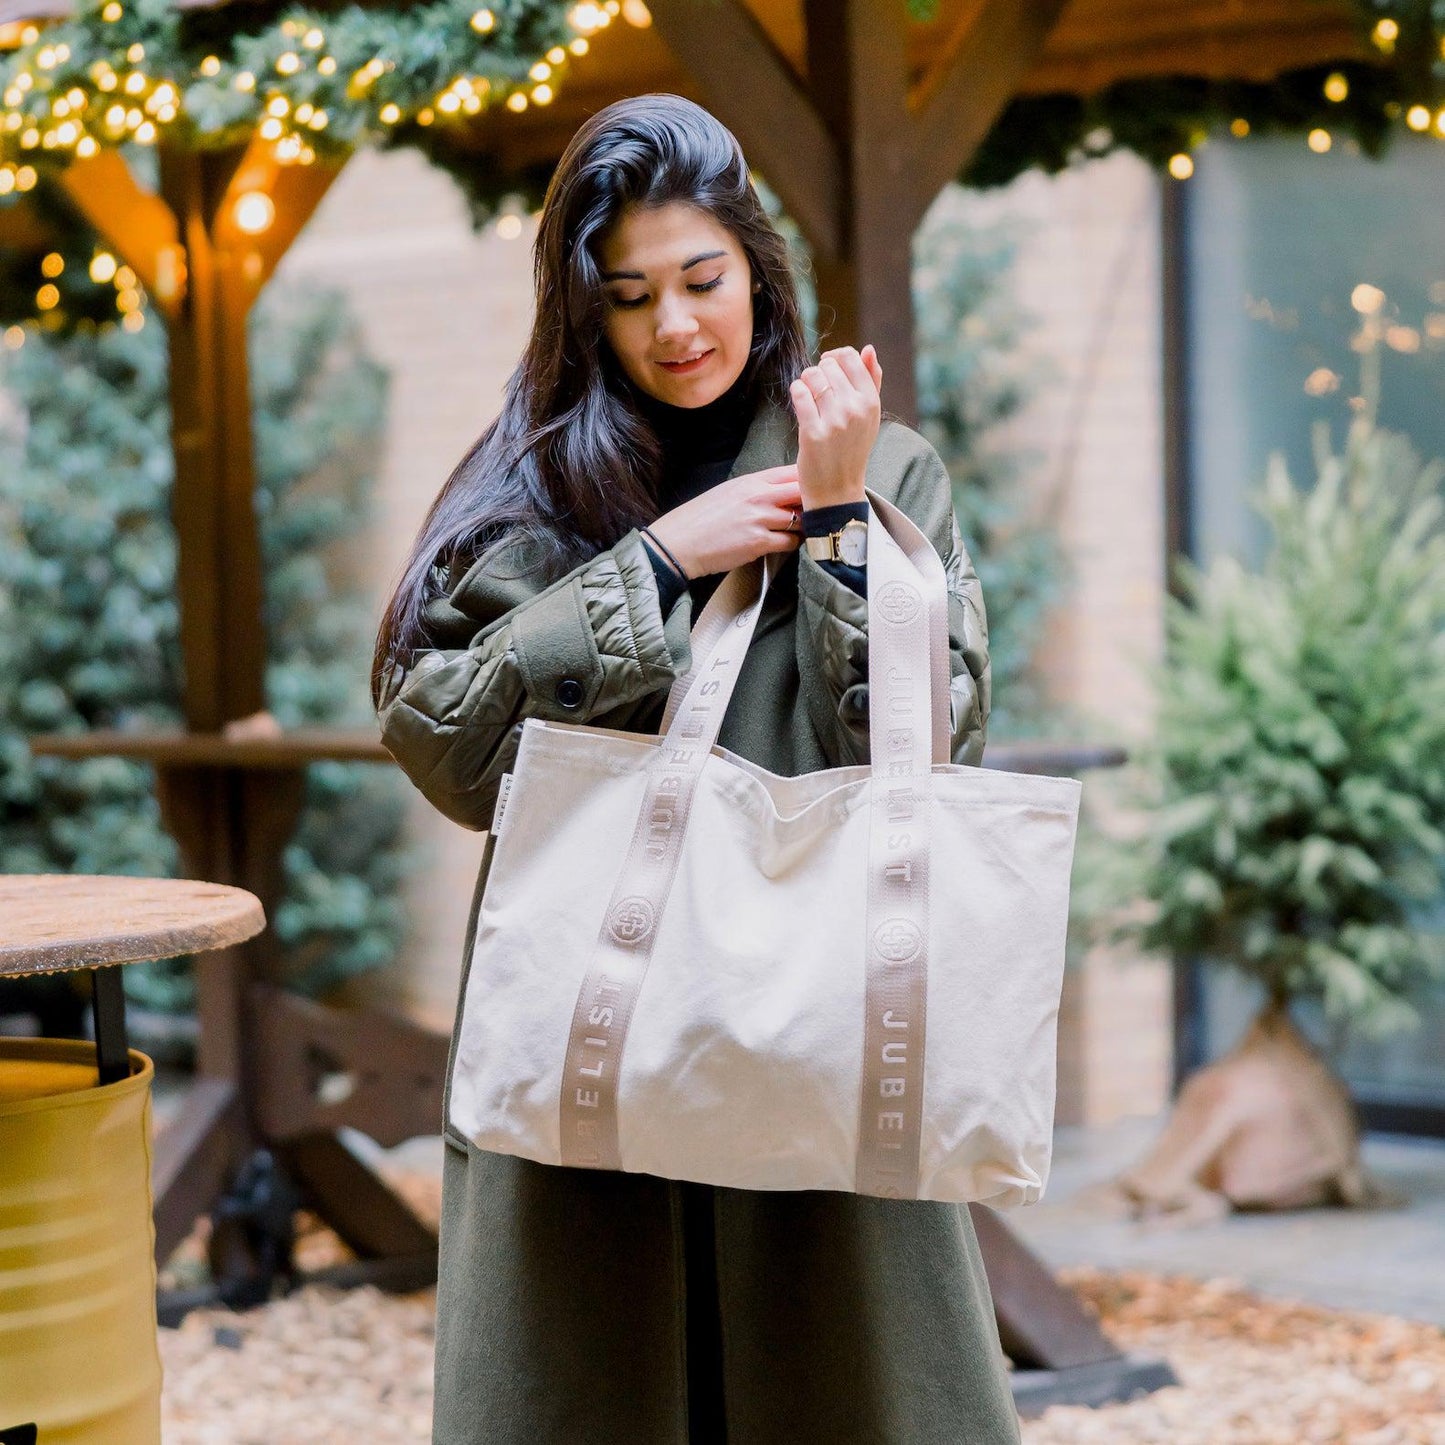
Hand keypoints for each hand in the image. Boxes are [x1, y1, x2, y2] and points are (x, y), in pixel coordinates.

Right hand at [646, 464, 803, 576]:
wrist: (679, 542)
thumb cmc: (699, 519)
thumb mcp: (727, 492)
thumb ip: (754, 490)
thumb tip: (777, 492)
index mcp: (750, 481)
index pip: (791, 471)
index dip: (808, 479)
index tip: (815, 487)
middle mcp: (758, 496)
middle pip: (802, 491)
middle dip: (812, 501)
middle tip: (816, 510)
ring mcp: (760, 519)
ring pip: (801, 519)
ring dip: (804, 526)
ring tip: (801, 530)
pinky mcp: (759, 542)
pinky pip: (790, 542)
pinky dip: (792, 544)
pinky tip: (786, 544)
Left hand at [788, 344, 882, 507]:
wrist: (838, 490)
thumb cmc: (851, 449)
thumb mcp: (869, 416)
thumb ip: (871, 381)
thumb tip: (868, 349)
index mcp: (871, 401)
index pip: (850, 357)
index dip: (834, 358)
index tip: (828, 370)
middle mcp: (855, 409)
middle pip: (828, 365)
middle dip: (819, 373)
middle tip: (818, 391)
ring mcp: (834, 421)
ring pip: (812, 375)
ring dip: (805, 381)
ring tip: (808, 396)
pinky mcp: (813, 433)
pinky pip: (799, 393)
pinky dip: (796, 391)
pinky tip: (800, 401)